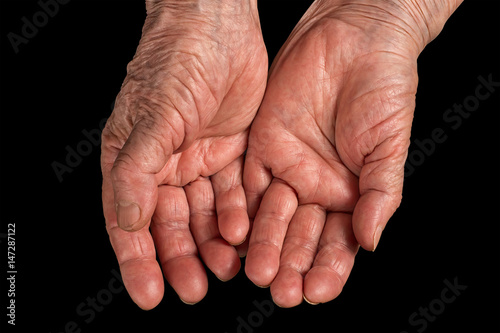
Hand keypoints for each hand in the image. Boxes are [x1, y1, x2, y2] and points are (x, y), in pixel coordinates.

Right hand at [101, 0, 266, 308]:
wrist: (217, 28)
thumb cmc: (175, 62)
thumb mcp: (152, 118)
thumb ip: (136, 171)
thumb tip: (125, 221)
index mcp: (135, 161)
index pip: (131, 222)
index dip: (138, 261)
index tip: (150, 293)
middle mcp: (167, 167)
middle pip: (171, 226)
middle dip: (181, 259)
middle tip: (194, 288)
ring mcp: (201, 162)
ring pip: (205, 216)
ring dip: (213, 244)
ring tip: (225, 268)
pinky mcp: (232, 154)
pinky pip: (234, 194)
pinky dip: (238, 216)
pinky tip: (242, 232)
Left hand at [243, 0, 460, 306]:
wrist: (353, 40)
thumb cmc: (384, 90)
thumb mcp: (389, 146)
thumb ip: (379, 194)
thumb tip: (370, 242)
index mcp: (350, 194)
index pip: (338, 243)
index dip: (329, 269)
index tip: (317, 292)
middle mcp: (316, 188)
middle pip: (300, 236)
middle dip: (291, 263)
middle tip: (281, 291)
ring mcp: (287, 170)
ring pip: (271, 218)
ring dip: (265, 246)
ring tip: (258, 272)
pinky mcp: (261, 148)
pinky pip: (248, 185)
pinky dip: (242, 210)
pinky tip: (237, 235)